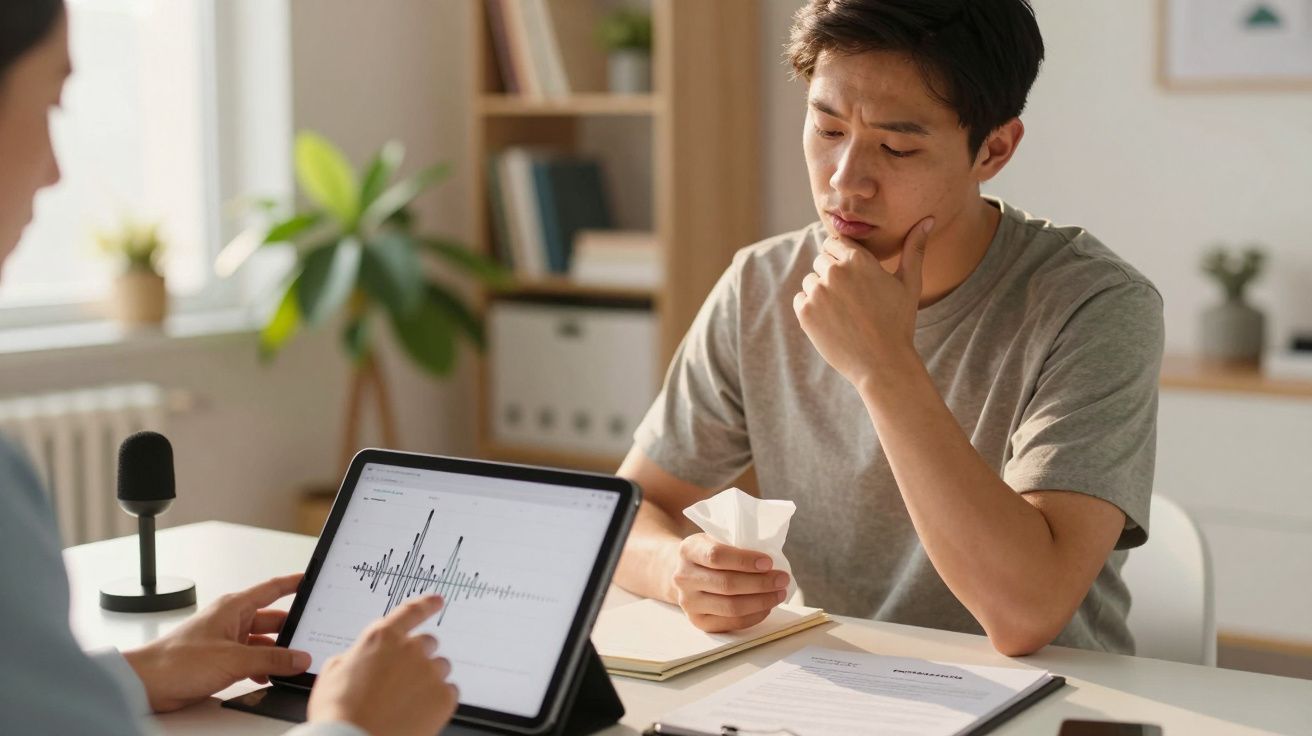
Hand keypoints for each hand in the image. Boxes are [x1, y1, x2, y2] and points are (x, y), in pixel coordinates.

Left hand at [123, 574, 311, 712]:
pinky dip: (263, 668)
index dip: (294, 583)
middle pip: (272, 620)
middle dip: (291, 630)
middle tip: (311, 638)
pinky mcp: (221, 661)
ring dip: (276, 654)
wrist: (147, 683)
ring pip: (263, 643)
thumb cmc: (176, 660)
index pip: (272, 589)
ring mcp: (227, 641)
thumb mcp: (233, 658)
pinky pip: (252, 659)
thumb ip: (270, 659)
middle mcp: (232, 621)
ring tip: (293, 664)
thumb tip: (298, 658)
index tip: (311, 581)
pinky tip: (270, 677)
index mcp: (234, 607)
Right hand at [308, 595, 457, 735]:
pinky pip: (449, 692)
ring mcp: (429, 672)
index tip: (438, 600)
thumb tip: (356, 659)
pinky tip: (418, 713)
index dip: (426, 604)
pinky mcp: (443, 696)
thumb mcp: (332, 676)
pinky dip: (437, 701)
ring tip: (407, 701)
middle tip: (404, 679)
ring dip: (429, 679)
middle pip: (428, 643)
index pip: (411, 612)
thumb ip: (351, 658)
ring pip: (440, 668)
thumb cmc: (339, 713)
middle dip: (419, 657)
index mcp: (381, 638)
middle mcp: (410, 649)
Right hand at [666, 533, 789, 632]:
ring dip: (761, 601)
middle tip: (782, 579)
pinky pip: (731, 623)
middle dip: (761, 583)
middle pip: (727, 584)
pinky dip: (754, 616)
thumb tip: (770, 562)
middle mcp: (683, 578)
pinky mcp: (698, 621)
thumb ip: (735, 544)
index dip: (745, 560)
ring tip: (780, 593)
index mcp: (688, 551)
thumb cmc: (707, 552)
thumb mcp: (714, 538)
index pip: (716, 556)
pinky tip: (767, 606)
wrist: (681, 571)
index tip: (769, 562)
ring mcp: (688, 602)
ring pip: (731, 607)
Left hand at [793, 217, 934, 387]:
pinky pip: (801, 299)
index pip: (835, 242)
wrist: (882, 364)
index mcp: (858, 259)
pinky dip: (812, 308)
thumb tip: (928, 219)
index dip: (844, 257)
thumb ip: (914, 248)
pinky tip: (833, 322)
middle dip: (833, 274)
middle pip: (822, 259)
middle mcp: (834, 271)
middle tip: (853, 299)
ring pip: (811, 280)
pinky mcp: (805, 312)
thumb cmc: (898, 322)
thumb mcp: (910, 283)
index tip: (855, 277)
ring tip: (845, 312)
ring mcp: (817, 292)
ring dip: (822, 291)